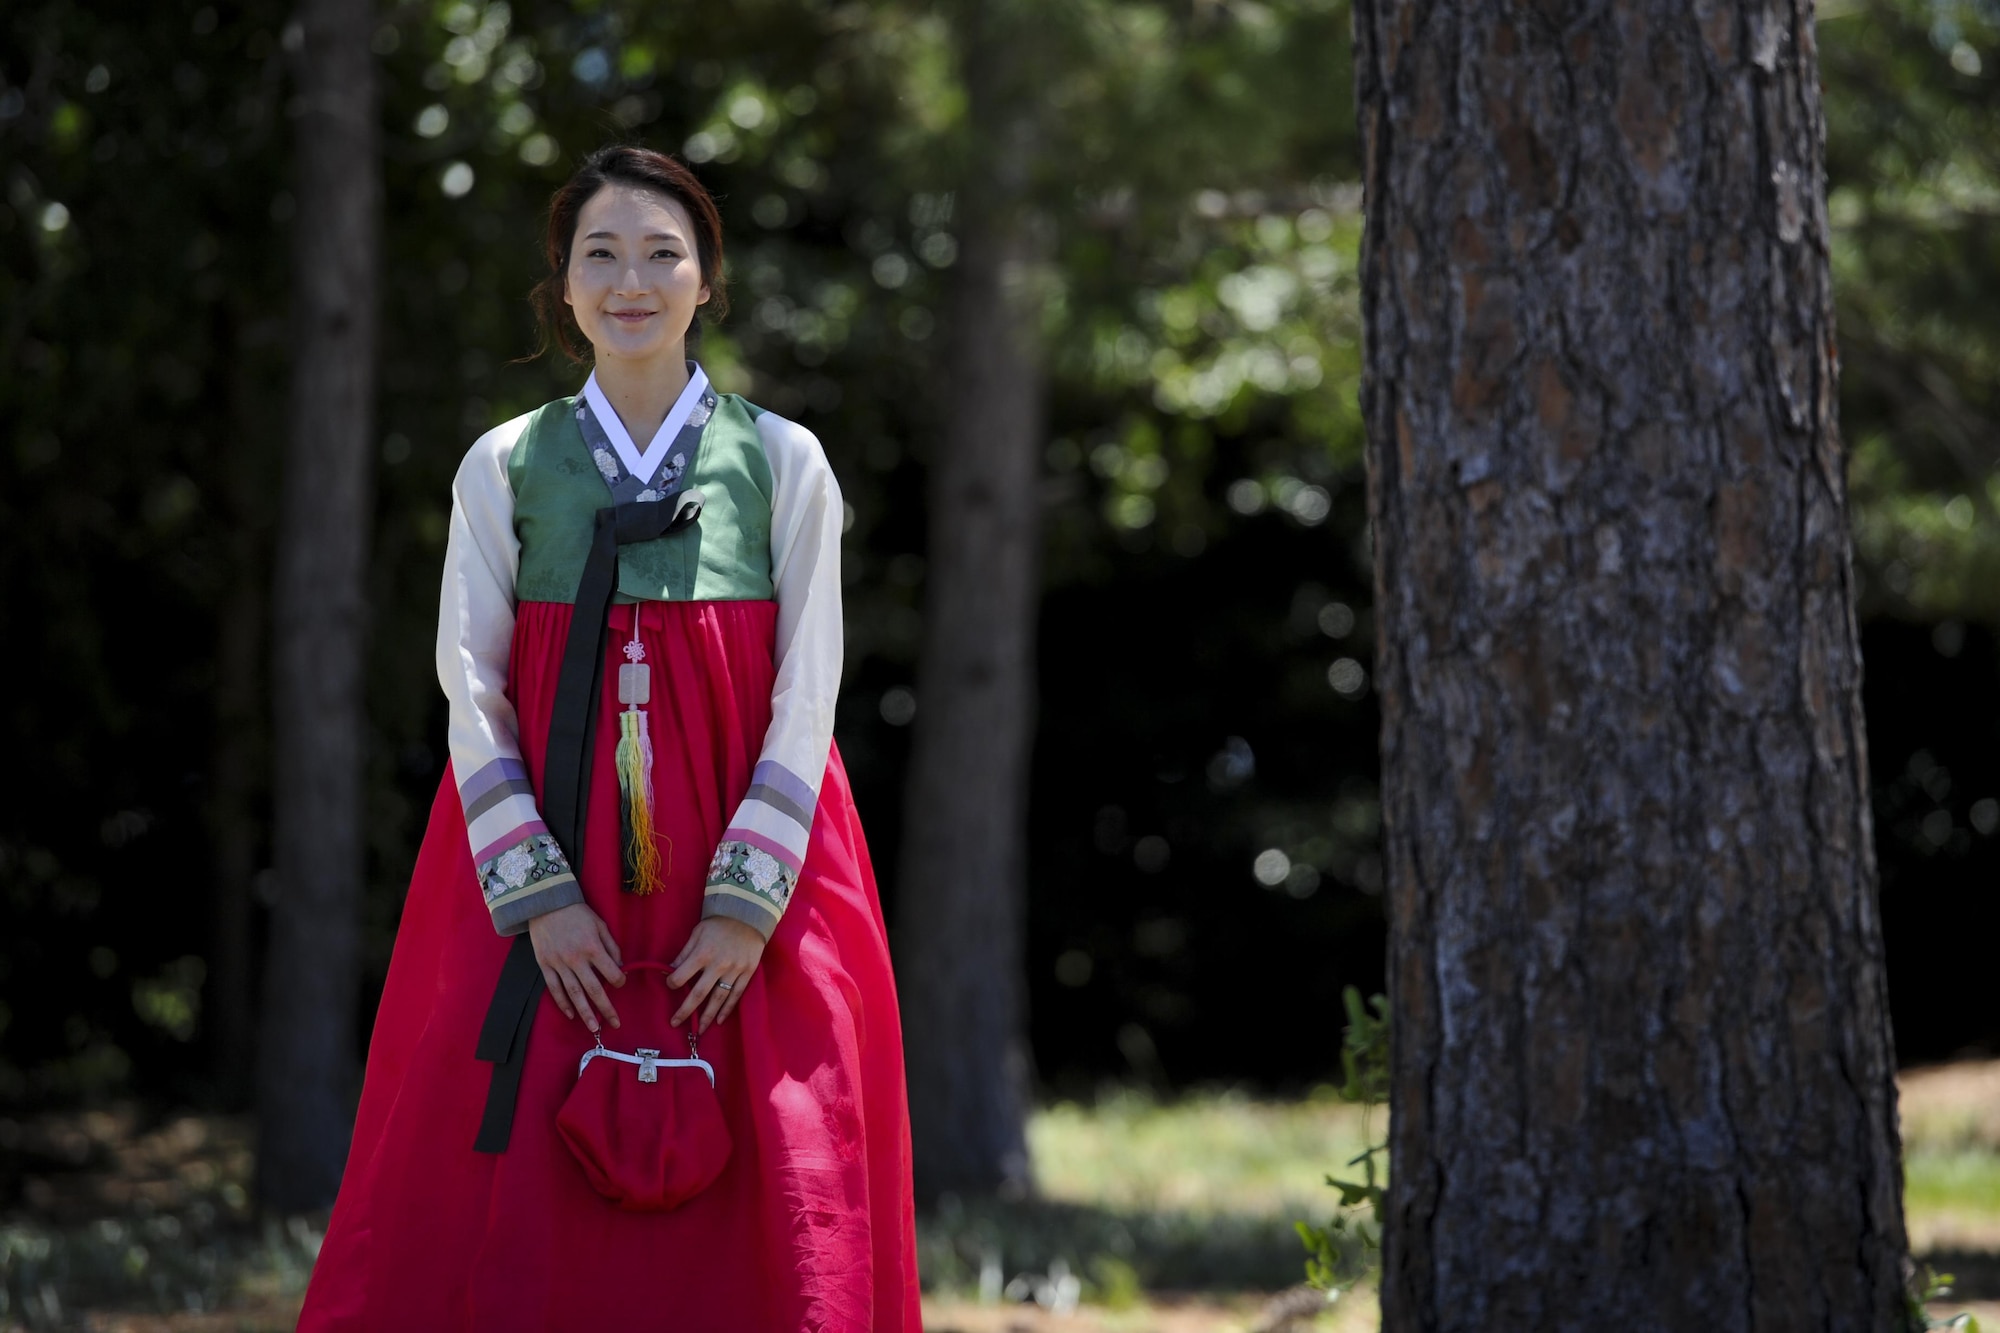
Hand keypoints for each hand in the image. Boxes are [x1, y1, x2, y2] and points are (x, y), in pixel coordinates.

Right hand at [527, 902, 625, 1033]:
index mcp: (593, 948)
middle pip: (594, 990)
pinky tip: (571, 1014)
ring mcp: (559, 964)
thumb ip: (611, 946)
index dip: (619, 981)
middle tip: (615, 1024)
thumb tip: (619, 966)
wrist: (545, 903)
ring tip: (593, 1028)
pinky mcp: (545, 965)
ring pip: (574, 994)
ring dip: (585, 1013)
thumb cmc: (577, 913)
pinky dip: (562, 1003)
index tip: (621, 983)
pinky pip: (554, 989)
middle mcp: (576, 959)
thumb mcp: (600, 924)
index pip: (611, 972)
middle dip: (606, 1009)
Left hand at [668, 917, 764, 1033]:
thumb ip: (684, 953)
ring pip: (718, 999)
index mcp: (702, 954)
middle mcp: (718, 965)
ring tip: (698, 1030)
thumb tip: (670, 970)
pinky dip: (727, 1009)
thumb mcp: (697, 933)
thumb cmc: (718, 923)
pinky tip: (720, 1020)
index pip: (681, 976)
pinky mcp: (747, 973)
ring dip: (707, 1017)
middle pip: (698, 994)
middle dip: (685, 1011)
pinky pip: (736, 995)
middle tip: (675, 1023)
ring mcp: (734, 971)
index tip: (670, 985)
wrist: (748, 915)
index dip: (672, 983)